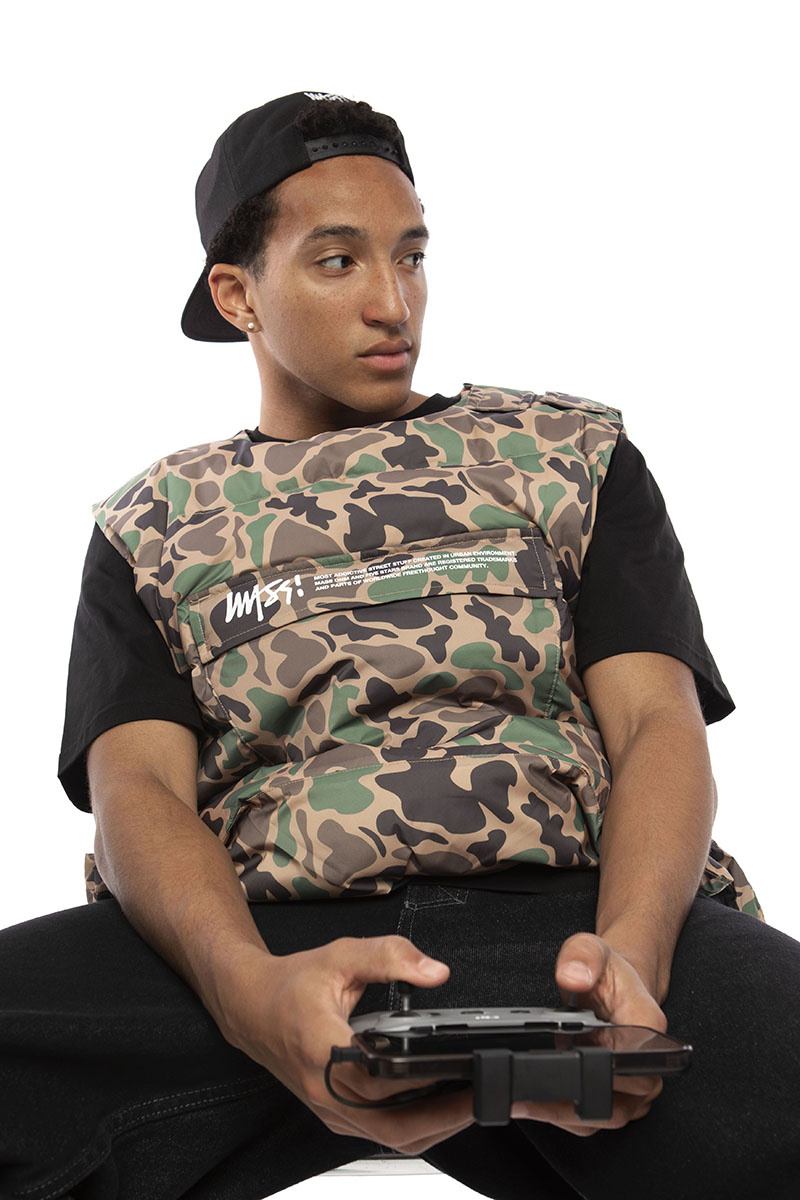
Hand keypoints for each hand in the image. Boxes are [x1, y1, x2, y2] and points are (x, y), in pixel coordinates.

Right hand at [220, 934, 474, 1152]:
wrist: (250, 1006)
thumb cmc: (289, 985)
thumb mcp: (340, 955)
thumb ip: (389, 956)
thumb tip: (434, 971)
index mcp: (325, 1051)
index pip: (383, 1082)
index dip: (426, 1081)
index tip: (464, 1069)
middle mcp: (326, 1091)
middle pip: (394, 1129)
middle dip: (444, 1119)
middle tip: (481, 1097)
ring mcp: (329, 1109)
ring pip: (389, 1139)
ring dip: (432, 1128)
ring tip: (467, 1102)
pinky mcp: (334, 1114)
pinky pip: (379, 1133)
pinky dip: (411, 1126)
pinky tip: (435, 1105)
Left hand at [511, 932, 666, 1135]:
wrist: (612, 983)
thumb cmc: (607, 971)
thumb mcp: (590, 948)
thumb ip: (581, 957)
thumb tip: (572, 975)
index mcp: (648, 1027)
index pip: (633, 1065)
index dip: (598, 1074)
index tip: (560, 1071)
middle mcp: (648, 1062)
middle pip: (619, 1102)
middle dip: (573, 1104)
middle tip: (528, 1096)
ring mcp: (635, 1085)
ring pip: (606, 1117)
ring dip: (566, 1115)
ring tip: (525, 1103)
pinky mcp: (619, 1095)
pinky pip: (596, 1118)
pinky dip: (567, 1115)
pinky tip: (536, 1104)